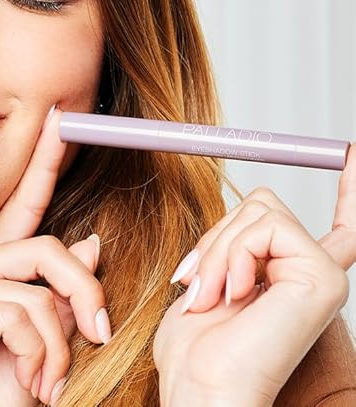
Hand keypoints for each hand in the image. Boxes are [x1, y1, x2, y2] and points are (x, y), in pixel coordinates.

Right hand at [0, 106, 110, 406]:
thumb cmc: (2, 395)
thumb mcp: (49, 341)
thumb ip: (62, 291)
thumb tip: (90, 240)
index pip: (22, 206)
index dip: (43, 161)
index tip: (60, 118)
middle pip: (48, 248)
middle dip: (86, 294)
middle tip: (99, 336)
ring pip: (38, 287)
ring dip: (60, 344)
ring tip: (51, 381)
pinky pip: (18, 314)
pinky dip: (41, 355)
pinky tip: (30, 382)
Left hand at [153, 142, 355, 406]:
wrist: (201, 387)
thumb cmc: (197, 344)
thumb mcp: (210, 273)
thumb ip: (234, 240)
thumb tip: (252, 204)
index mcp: (289, 273)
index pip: (337, 226)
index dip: (348, 188)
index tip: (351, 154)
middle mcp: (312, 271)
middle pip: (262, 203)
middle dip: (218, 235)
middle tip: (201, 282)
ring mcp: (320, 274)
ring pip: (259, 210)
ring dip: (218, 249)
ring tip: (214, 294)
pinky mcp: (321, 278)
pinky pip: (269, 226)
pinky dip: (234, 254)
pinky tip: (237, 293)